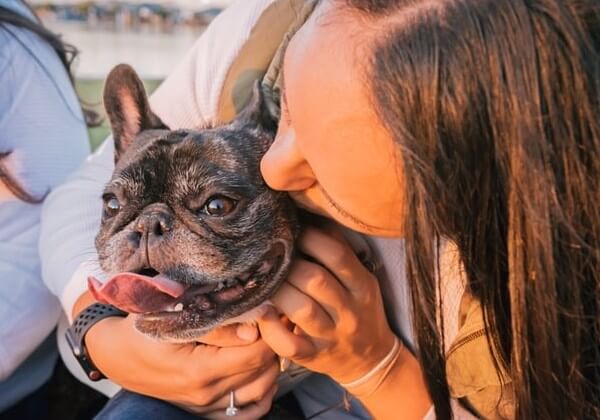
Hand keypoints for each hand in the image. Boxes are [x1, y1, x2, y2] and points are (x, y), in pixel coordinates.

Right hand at [76, 292, 278, 416]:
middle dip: (272, 345)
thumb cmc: (143, 328)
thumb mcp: (173, 317)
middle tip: (269, 322)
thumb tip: (254, 331)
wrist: (117, 354)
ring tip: (263, 342)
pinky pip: (249, 412)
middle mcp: (205, 395)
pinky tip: (255, 370)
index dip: (270, 330)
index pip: (256, 353)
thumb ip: (216, 325)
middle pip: (263, 372)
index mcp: (199, 370)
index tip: (269, 311)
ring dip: (269, 366)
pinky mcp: (206, 413)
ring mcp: (206, 407)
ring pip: (262, 392)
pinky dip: (261, 392)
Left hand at [257, 226, 397, 384]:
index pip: (337, 255)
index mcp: (362, 286)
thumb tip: (308, 214)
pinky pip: (290, 344)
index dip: (310, 238)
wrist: (372, 359)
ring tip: (264, 280)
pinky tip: (262, 313)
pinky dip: (272, 329)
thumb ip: (338, 252)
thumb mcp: (360, 280)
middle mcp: (350, 311)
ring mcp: (332, 337)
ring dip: (278, 291)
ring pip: (302, 310)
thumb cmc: (359, 309)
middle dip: (289, 265)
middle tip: (271, 256)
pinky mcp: (314, 357)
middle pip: (316, 280)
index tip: (292, 231)